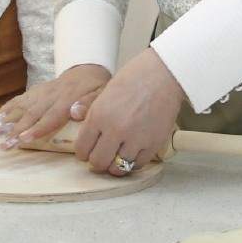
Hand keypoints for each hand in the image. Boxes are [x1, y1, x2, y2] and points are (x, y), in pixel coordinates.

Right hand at [0, 65, 109, 147]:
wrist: (86, 69)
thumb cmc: (95, 87)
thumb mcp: (101, 94)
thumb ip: (89, 103)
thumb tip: (76, 112)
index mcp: (66, 99)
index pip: (50, 116)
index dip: (37, 128)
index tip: (24, 139)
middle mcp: (50, 95)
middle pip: (31, 114)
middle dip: (15, 130)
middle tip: (4, 145)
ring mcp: (40, 92)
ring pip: (20, 106)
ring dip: (5, 119)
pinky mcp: (34, 91)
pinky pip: (18, 100)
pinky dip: (5, 109)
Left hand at [73, 49, 185, 175]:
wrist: (164, 73)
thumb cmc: (134, 77)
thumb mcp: (105, 91)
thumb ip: (91, 111)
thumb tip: (77, 121)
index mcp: (99, 115)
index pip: (82, 148)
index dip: (83, 152)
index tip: (86, 152)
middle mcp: (115, 130)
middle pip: (98, 162)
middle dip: (97, 162)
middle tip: (100, 156)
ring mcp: (135, 139)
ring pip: (118, 168)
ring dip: (115, 165)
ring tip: (116, 157)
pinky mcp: (153, 144)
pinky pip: (138, 165)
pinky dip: (133, 162)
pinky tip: (131, 154)